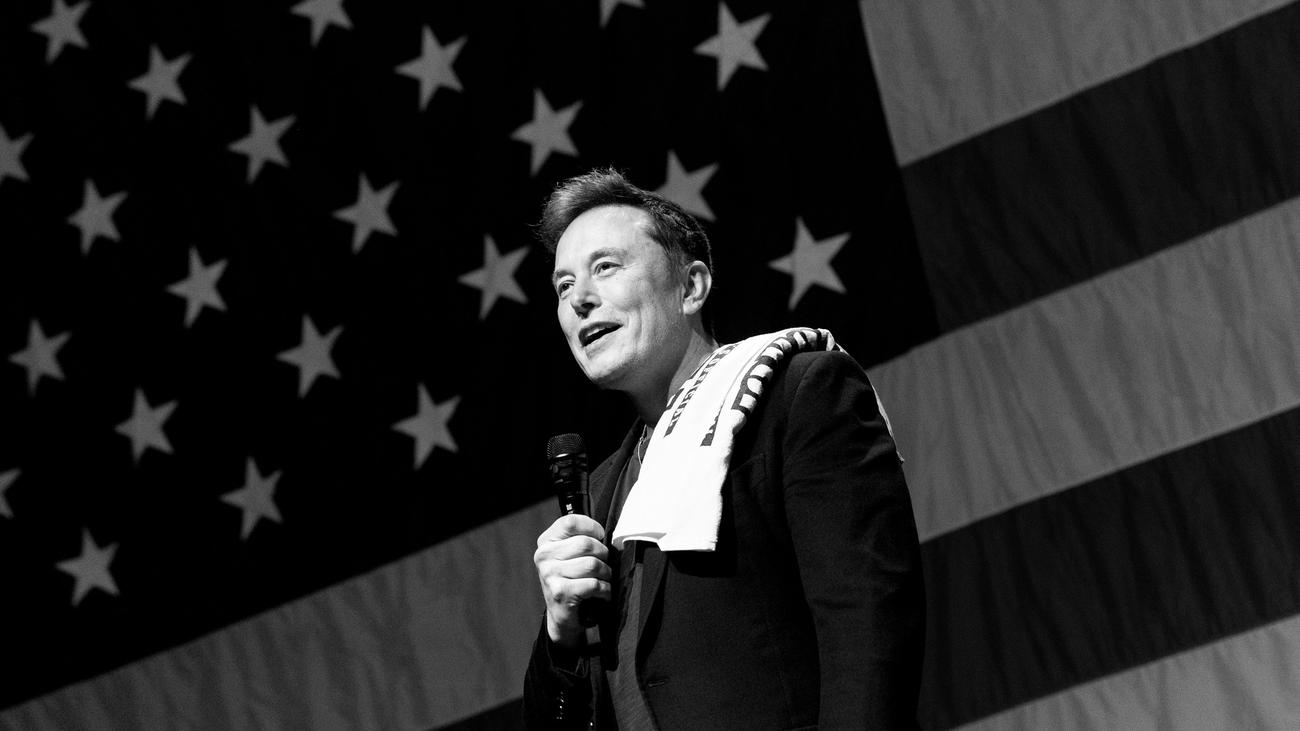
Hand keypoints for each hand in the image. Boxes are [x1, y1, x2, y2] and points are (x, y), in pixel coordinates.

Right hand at [534, 514, 611, 647]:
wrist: (561, 615)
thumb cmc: (571, 580)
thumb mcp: (569, 555)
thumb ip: (580, 539)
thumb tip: (605, 533)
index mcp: (546, 542)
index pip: (570, 522)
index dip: (591, 527)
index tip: (600, 536)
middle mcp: (544, 556)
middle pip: (585, 544)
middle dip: (603, 554)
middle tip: (603, 564)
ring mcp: (549, 574)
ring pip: (592, 564)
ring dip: (605, 573)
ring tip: (603, 579)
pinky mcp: (560, 592)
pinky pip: (594, 584)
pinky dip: (605, 589)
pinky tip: (602, 592)